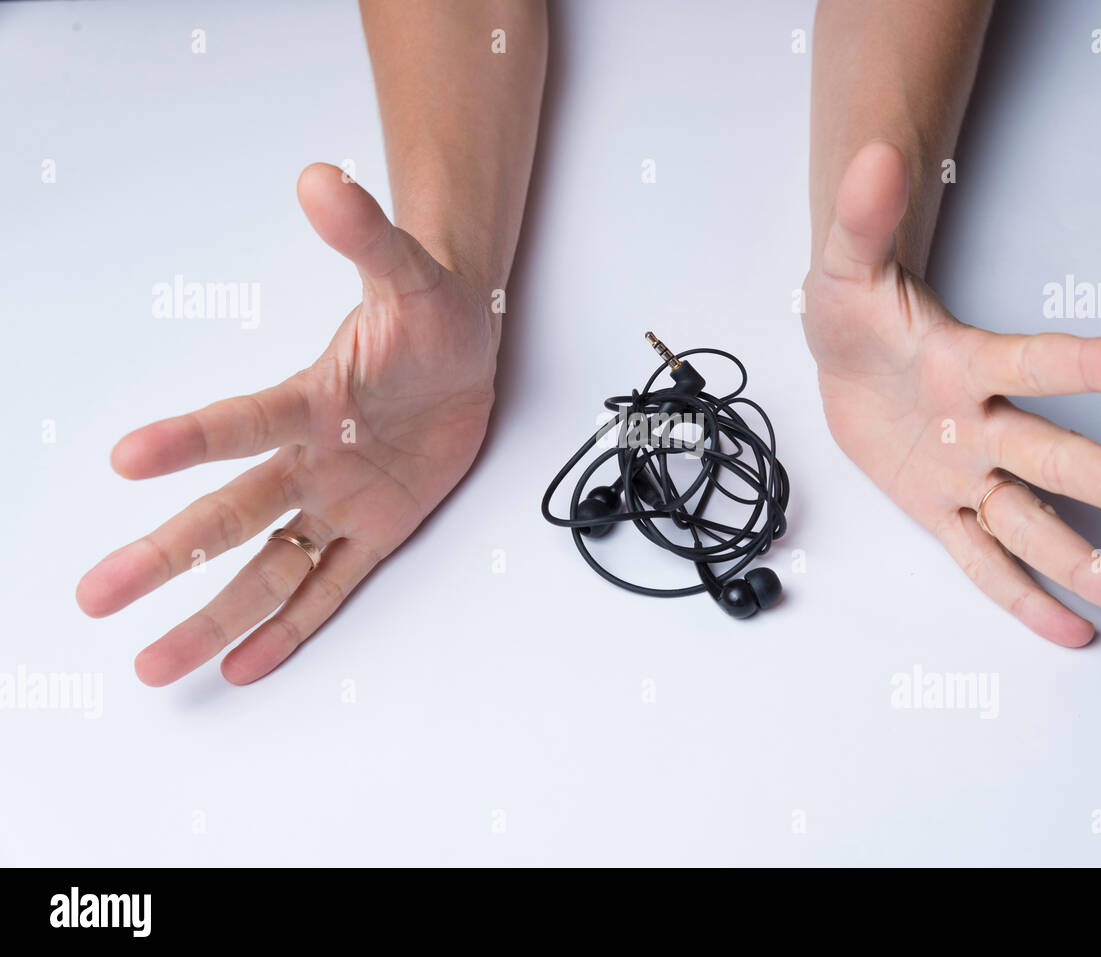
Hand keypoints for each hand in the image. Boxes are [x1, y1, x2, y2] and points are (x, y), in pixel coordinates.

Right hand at [77, 164, 499, 683]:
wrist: (466, 346)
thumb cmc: (430, 313)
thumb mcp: (410, 274)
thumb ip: (365, 235)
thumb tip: (321, 181)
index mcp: (312, 401)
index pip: (242, 424)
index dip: (189, 441)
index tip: (124, 457)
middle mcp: (311, 460)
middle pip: (230, 517)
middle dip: (165, 556)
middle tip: (97, 593)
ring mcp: (340, 500)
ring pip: (268, 569)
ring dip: (212, 615)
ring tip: (154, 664)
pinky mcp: (379, 528)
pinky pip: (334, 585)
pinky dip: (293, 624)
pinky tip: (243, 664)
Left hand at [802, 142, 1100, 645]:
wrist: (841, 352)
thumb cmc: (855, 309)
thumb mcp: (844, 265)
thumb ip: (864, 218)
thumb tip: (872, 156)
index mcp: (966, 361)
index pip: (1036, 362)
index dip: (1091, 366)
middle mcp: (981, 422)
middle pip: (1056, 458)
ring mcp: (965, 470)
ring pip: (1032, 521)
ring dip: (1087, 560)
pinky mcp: (936, 507)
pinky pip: (980, 559)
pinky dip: (1021, 595)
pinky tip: (1074, 627)